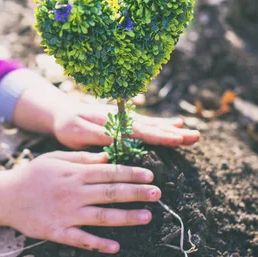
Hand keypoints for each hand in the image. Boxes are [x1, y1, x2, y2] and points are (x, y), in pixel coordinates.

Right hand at [0, 151, 160, 252]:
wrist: (6, 196)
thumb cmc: (33, 174)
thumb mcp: (56, 159)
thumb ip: (82, 159)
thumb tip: (108, 157)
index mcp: (74, 173)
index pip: (108, 172)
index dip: (131, 174)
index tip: (150, 175)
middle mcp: (73, 192)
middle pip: (110, 193)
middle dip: (136, 193)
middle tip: (157, 193)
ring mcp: (66, 213)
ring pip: (101, 216)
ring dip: (126, 217)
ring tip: (147, 216)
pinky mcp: (57, 231)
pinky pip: (81, 239)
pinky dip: (98, 244)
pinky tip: (116, 246)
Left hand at [53, 102, 199, 149]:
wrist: (61, 113)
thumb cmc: (67, 126)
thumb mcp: (78, 132)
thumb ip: (97, 136)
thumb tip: (117, 143)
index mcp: (113, 122)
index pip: (140, 131)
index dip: (159, 136)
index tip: (177, 139)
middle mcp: (123, 119)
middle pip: (153, 128)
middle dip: (174, 134)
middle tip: (196, 137)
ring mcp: (126, 120)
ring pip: (153, 126)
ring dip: (173, 131)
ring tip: (193, 134)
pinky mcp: (125, 124)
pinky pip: (147, 126)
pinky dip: (162, 126)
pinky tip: (175, 126)